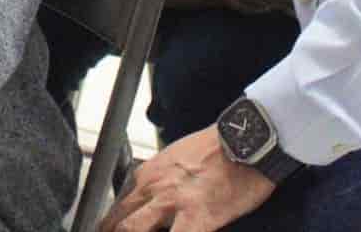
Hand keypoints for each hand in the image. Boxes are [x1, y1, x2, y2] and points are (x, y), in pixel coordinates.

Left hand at [101, 128, 275, 231]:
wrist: (246, 138)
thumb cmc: (218, 146)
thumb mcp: (177, 155)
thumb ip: (160, 176)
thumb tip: (154, 194)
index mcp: (149, 173)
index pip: (120, 205)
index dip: (114, 224)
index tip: (113, 230)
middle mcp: (154, 187)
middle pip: (121, 221)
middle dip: (114, 231)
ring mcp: (172, 203)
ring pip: (134, 229)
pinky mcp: (197, 217)